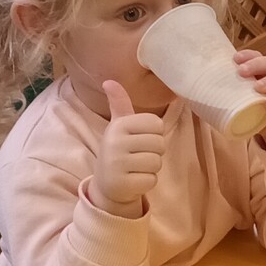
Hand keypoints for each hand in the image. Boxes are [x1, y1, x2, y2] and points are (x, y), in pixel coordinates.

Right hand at [92, 80, 167, 217]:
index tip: (140, 140)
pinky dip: (147, 182)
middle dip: (154, 152)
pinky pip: (152, 180)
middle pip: (159, 144)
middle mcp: (115, 142)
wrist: (106, 184)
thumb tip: (109, 81)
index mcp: (119, 125)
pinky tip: (134, 180)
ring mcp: (117, 164)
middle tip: (137, 156)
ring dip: (151, 168)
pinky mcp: (123, 184)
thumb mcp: (119, 126)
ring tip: (136, 167)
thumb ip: (119, 103)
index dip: (154, 135)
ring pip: (157, 162)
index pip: (157, 124)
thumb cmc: (119, 150)